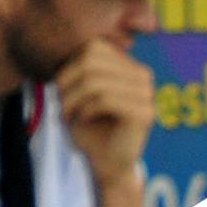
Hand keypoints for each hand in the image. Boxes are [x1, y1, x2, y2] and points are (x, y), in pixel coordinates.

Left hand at [55, 38, 156, 182]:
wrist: (108, 166)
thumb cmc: (92, 130)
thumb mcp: (81, 93)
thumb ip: (80, 68)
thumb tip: (66, 41)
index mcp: (130, 66)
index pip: (94, 47)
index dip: (70, 65)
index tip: (60, 88)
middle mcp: (143, 76)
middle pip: (93, 61)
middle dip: (68, 81)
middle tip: (60, 103)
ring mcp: (147, 94)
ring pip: (96, 81)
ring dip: (73, 98)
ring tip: (66, 113)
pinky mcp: (144, 114)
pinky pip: (105, 99)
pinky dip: (85, 109)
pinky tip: (82, 119)